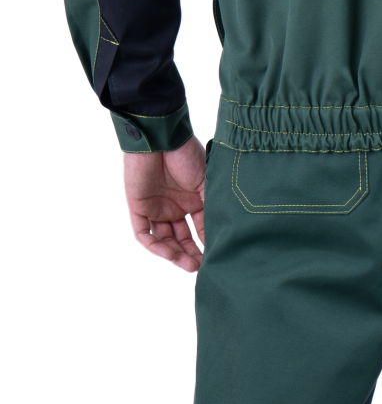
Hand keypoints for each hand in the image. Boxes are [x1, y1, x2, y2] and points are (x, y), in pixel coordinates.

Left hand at [120, 135, 206, 273]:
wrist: (161, 136)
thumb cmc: (186, 154)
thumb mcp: (205, 184)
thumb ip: (210, 208)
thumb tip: (222, 235)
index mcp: (190, 201)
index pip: (197, 230)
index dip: (205, 245)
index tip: (214, 257)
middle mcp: (172, 207)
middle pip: (179, 239)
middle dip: (188, 254)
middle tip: (198, 267)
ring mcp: (154, 208)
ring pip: (161, 240)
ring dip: (173, 254)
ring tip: (187, 264)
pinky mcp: (137, 207)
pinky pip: (142, 233)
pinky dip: (154, 246)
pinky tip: (167, 253)